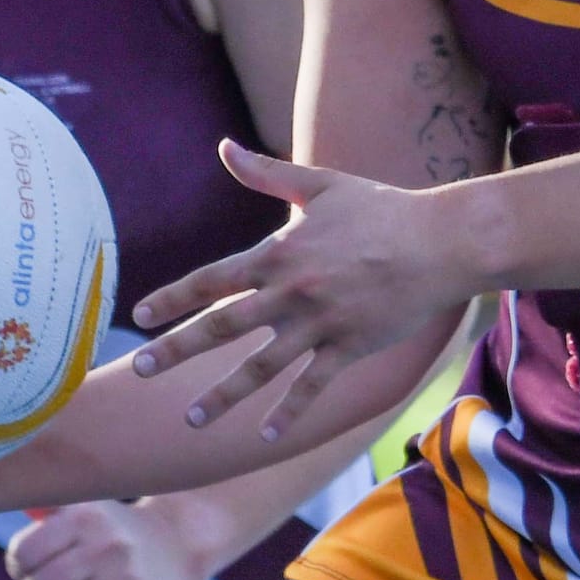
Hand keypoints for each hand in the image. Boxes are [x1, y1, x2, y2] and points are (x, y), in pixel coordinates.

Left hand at [130, 141, 465, 438]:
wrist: (440, 241)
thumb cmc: (380, 209)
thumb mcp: (320, 184)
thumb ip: (266, 173)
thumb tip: (223, 146)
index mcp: (278, 255)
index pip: (211, 279)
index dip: (173, 298)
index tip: (141, 316)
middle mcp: (291, 293)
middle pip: (222, 327)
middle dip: (177, 350)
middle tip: (139, 370)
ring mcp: (320, 324)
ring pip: (261, 367)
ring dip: (223, 395)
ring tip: (191, 419)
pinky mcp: (350, 348)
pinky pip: (312, 386)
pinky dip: (288, 411)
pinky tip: (265, 433)